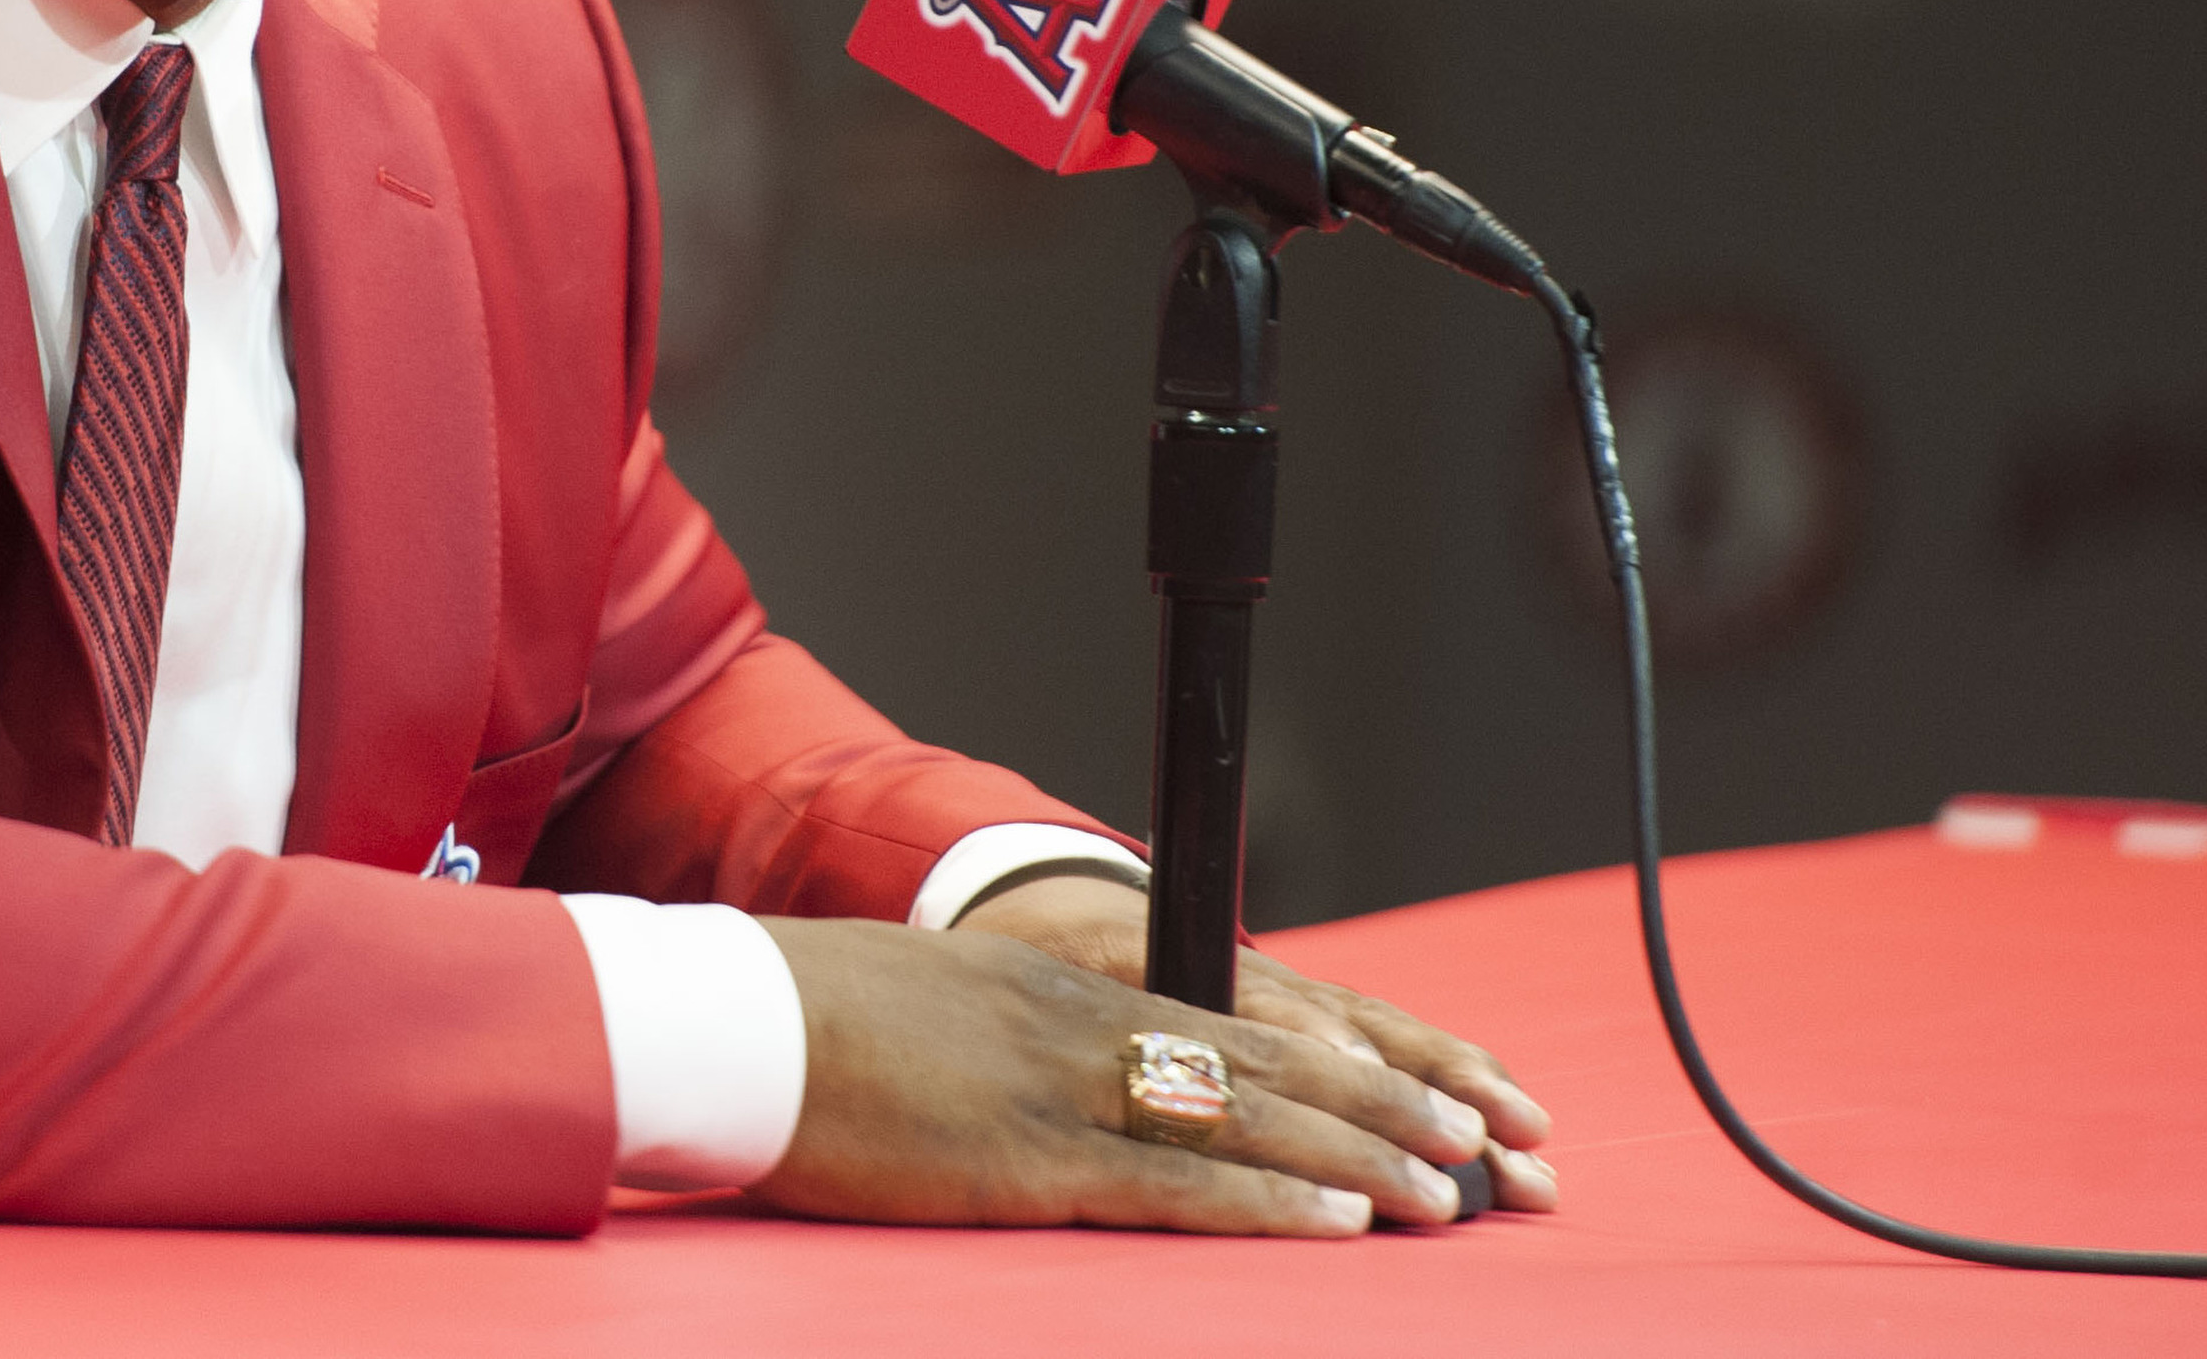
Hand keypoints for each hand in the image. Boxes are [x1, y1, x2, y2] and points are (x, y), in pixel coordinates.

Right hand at [750, 910, 1520, 1233]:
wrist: (727, 1021)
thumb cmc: (806, 1021)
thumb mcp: (934, 1008)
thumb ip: (1011, 1040)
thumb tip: (1059, 1081)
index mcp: (1059, 989)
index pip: (1232, 1020)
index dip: (1337, 1056)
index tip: (1418, 1085)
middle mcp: (1080, 1025)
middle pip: (1265, 1059)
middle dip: (1384, 1101)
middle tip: (1480, 1135)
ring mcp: (1059, 1090)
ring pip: (1247, 1116)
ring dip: (1361, 1153)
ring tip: (1449, 1185)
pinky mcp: (1024, 1161)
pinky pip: (1174, 1184)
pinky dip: (1271, 1201)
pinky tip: (1341, 1217)